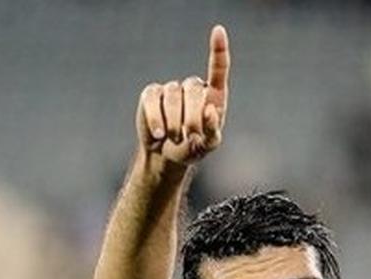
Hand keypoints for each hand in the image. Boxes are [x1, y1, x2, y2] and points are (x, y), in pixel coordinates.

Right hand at [135, 25, 229, 167]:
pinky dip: (156, 119)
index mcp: (212, 96)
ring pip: (172, 96)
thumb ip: (213, 131)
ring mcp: (171, 89)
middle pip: (193, 89)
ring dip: (174, 123)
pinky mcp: (152, 94)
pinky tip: (159, 135)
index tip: (218, 31)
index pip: (218, 69)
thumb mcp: (207, 146)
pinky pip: (152, 100)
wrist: (167, 155)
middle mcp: (192, 88)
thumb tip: (210, 110)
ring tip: (175, 138)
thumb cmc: (193, 148)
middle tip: (190, 136)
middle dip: (192, 117)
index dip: (218, 50)